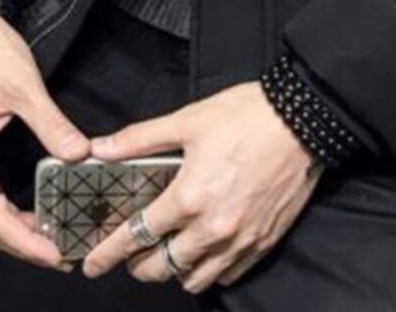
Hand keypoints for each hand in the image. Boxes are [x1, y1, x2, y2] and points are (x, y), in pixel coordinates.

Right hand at [0, 4, 88, 271]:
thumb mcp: (25, 87)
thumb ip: (52, 125)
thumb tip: (79, 155)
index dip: (23, 240)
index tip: (54, 253)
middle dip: (19, 244)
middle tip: (59, 254)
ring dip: (11, 230)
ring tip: (50, 238)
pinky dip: (4, 209)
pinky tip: (31, 210)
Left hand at [81, 81, 323, 292]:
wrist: (304, 120)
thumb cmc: (246, 116)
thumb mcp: (188, 119)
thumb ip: (140, 139)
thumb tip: (100, 148)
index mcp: (189, 198)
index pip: (136, 236)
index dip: (109, 254)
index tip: (91, 264)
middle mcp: (212, 229)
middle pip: (162, 268)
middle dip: (138, 266)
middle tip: (131, 254)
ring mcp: (240, 241)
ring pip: (194, 279)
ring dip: (174, 271)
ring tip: (169, 251)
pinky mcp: (263, 243)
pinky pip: (228, 276)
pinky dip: (210, 271)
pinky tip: (205, 252)